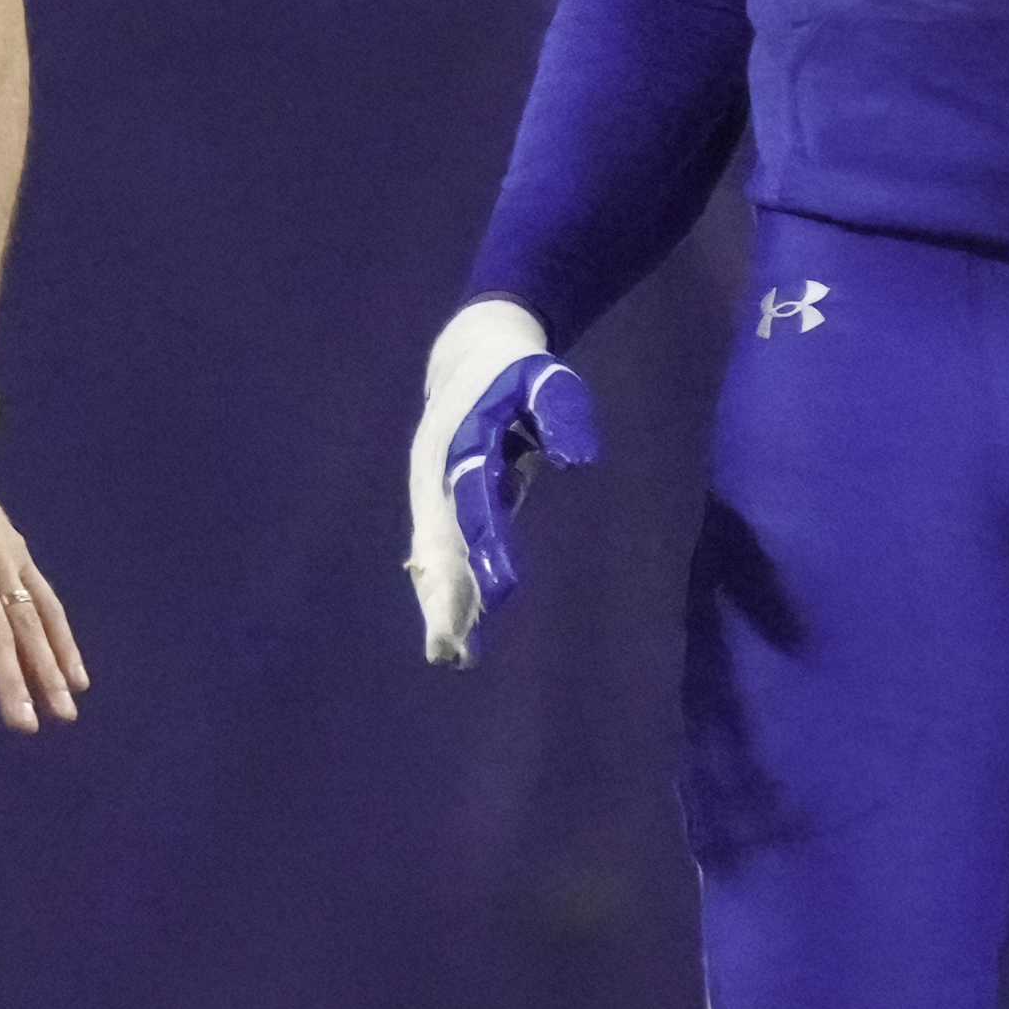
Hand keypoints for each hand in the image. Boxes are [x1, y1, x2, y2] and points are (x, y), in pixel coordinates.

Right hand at [404, 295, 595, 665]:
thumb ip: (561, 413)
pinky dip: (442, 590)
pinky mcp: (435, 505)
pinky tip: (453, 629)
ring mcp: (429, 492)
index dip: (486, 549)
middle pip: (440, 544)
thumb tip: (578, 460)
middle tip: (451, 649)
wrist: (465, 356)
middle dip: (446, 596)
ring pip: (432, 556)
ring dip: (440, 603)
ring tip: (451, 653)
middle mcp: (435, 475)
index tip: (501, 592)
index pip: (475, 505)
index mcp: (460, 443)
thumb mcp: (544, 380)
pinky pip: (436, 553)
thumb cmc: (516, 371)